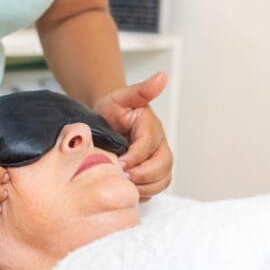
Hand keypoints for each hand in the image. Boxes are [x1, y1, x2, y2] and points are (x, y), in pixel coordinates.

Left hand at [94, 72, 172, 200]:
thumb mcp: (121, 96)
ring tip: (124, 185)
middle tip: (121, 176)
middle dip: (143, 175)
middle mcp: (160, 144)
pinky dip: (145, 193)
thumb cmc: (113, 108)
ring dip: (145, 186)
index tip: (118, 161)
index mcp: (152, 126)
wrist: (106, 119)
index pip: (150, 144)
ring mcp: (157, 159)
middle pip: (163, 165)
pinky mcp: (152, 173)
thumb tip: (162, 77)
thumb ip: (141, 90)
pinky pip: (156, 188)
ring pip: (163, 180)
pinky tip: (128, 189)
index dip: (135, 156)